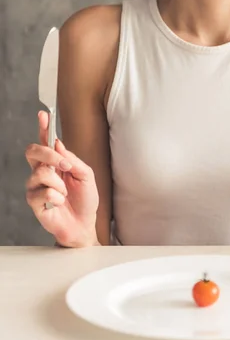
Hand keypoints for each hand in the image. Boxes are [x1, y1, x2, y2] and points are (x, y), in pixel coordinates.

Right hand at [25, 111, 99, 246]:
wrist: (84, 225)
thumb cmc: (85, 200)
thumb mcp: (86, 175)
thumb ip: (72, 159)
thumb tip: (58, 145)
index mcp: (55, 162)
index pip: (46, 141)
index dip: (43, 127)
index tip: (43, 114)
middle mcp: (43, 172)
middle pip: (32, 151)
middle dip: (47, 154)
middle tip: (64, 164)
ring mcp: (36, 186)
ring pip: (39, 173)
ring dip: (58, 183)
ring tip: (65, 193)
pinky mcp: (34, 202)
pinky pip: (42, 192)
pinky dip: (56, 197)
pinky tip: (59, 203)